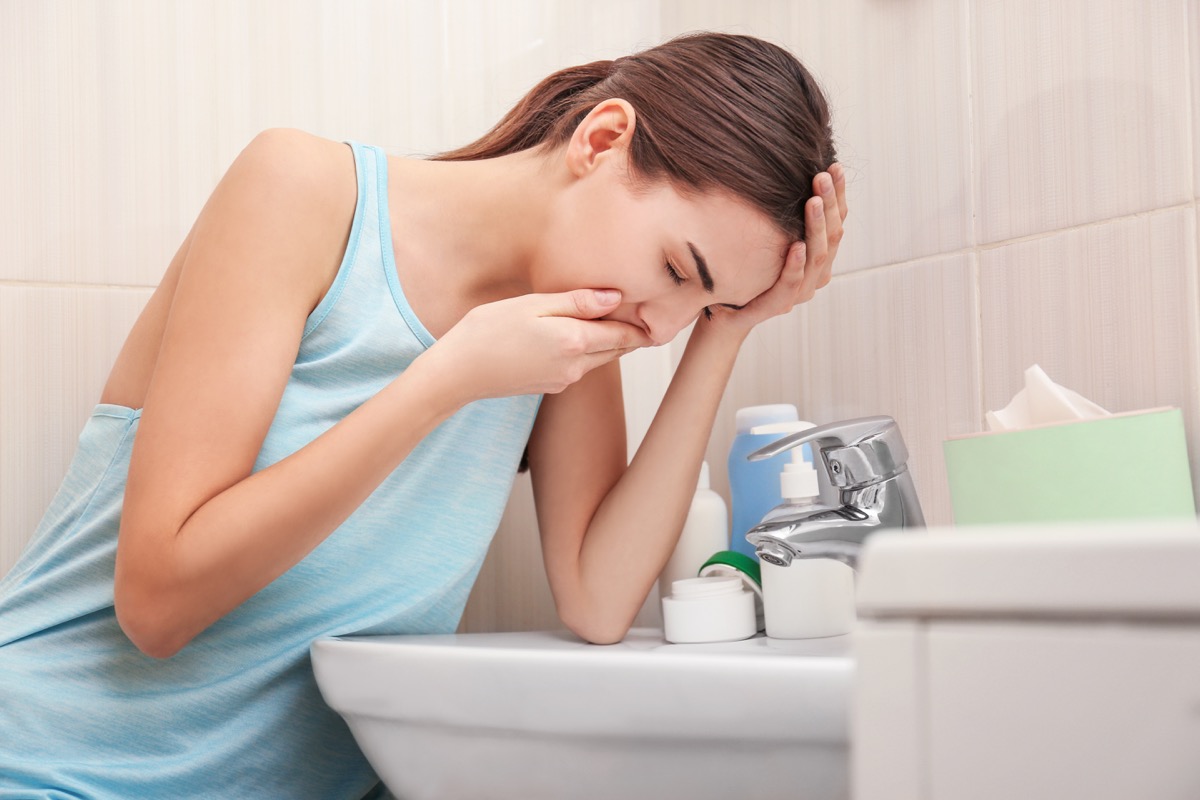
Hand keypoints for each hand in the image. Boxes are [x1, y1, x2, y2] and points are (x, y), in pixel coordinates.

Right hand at [417, 289, 651, 400]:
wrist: (459, 373)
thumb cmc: (488, 331)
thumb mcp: (532, 305)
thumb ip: (576, 302)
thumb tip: (615, 297)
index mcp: (575, 341)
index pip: (623, 333)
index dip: (643, 324)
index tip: (660, 315)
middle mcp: (576, 366)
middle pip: (616, 349)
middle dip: (631, 333)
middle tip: (646, 315)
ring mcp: (564, 380)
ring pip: (598, 359)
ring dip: (608, 341)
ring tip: (613, 318)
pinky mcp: (550, 386)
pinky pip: (578, 366)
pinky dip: (585, 351)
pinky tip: (575, 335)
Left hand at [705, 162, 847, 333]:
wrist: (724, 312)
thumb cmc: (749, 269)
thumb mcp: (768, 236)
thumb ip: (783, 215)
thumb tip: (787, 169)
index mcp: (818, 256)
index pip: (836, 221)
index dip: (838, 195)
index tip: (833, 166)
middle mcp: (815, 274)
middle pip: (831, 235)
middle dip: (829, 203)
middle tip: (823, 176)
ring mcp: (800, 291)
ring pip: (816, 257)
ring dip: (816, 226)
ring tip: (814, 201)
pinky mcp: (777, 305)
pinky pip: (791, 284)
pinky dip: (795, 264)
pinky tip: (797, 245)